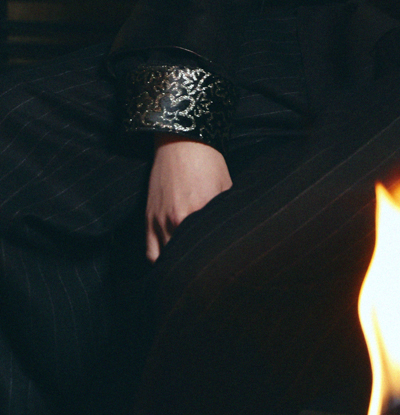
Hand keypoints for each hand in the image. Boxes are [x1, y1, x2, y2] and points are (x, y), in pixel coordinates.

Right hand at [145, 135, 232, 261]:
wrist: (182, 141)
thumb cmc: (208, 161)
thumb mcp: (226, 185)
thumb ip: (226, 211)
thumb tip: (235, 231)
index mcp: (202, 211)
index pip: (208, 247)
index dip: (215, 259)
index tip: (222, 266)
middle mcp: (179, 219)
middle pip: (186, 257)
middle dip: (197, 266)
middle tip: (207, 273)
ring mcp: (161, 221)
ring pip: (167, 258)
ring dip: (178, 264)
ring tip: (190, 272)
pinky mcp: (149, 218)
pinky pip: (151, 253)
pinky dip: (160, 261)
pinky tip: (170, 263)